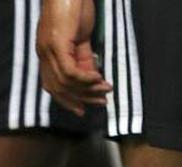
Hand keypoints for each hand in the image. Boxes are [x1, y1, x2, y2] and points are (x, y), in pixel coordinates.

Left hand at [36, 0, 109, 115]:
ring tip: (107, 90)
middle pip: (58, 88)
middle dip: (81, 99)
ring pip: (65, 82)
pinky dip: (86, 79)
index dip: (67, 100)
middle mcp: (43, 53)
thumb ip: (83, 58)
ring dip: (88, 90)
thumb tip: (93, 78)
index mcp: (46, 53)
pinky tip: (100, 78)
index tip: (84, 109)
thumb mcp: (80, 39)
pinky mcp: (57, 44)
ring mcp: (48, 49)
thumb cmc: (75, 9)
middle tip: (102, 102)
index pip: (51, 84)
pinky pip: (70, 72)